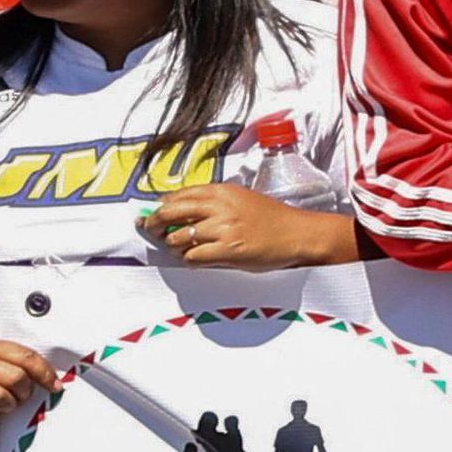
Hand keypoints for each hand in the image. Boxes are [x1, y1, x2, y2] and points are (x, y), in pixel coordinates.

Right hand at [0, 337, 51, 431]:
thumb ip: (16, 362)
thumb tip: (54, 381)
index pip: (24, 356)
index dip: (45, 373)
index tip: (55, 386)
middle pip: (15, 379)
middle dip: (25, 393)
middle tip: (20, 397)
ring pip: (0, 399)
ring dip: (8, 407)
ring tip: (2, 406)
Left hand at [141, 184, 342, 269]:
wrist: (299, 234)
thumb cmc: (272, 219)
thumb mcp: (241, 200)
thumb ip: (213, 204)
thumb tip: (179, 214)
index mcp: (222, 191)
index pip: (178, 195)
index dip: (161, 206)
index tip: (154, 214)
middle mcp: (219, 206)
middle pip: (169, 212)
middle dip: (154, 223)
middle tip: (152, 231)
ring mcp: (223, 228)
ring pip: (177, 238)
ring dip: (175, 246)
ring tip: (184, 249)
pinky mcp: (227, 249)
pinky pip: (192, 257)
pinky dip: (190, 260)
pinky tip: (199, 259)